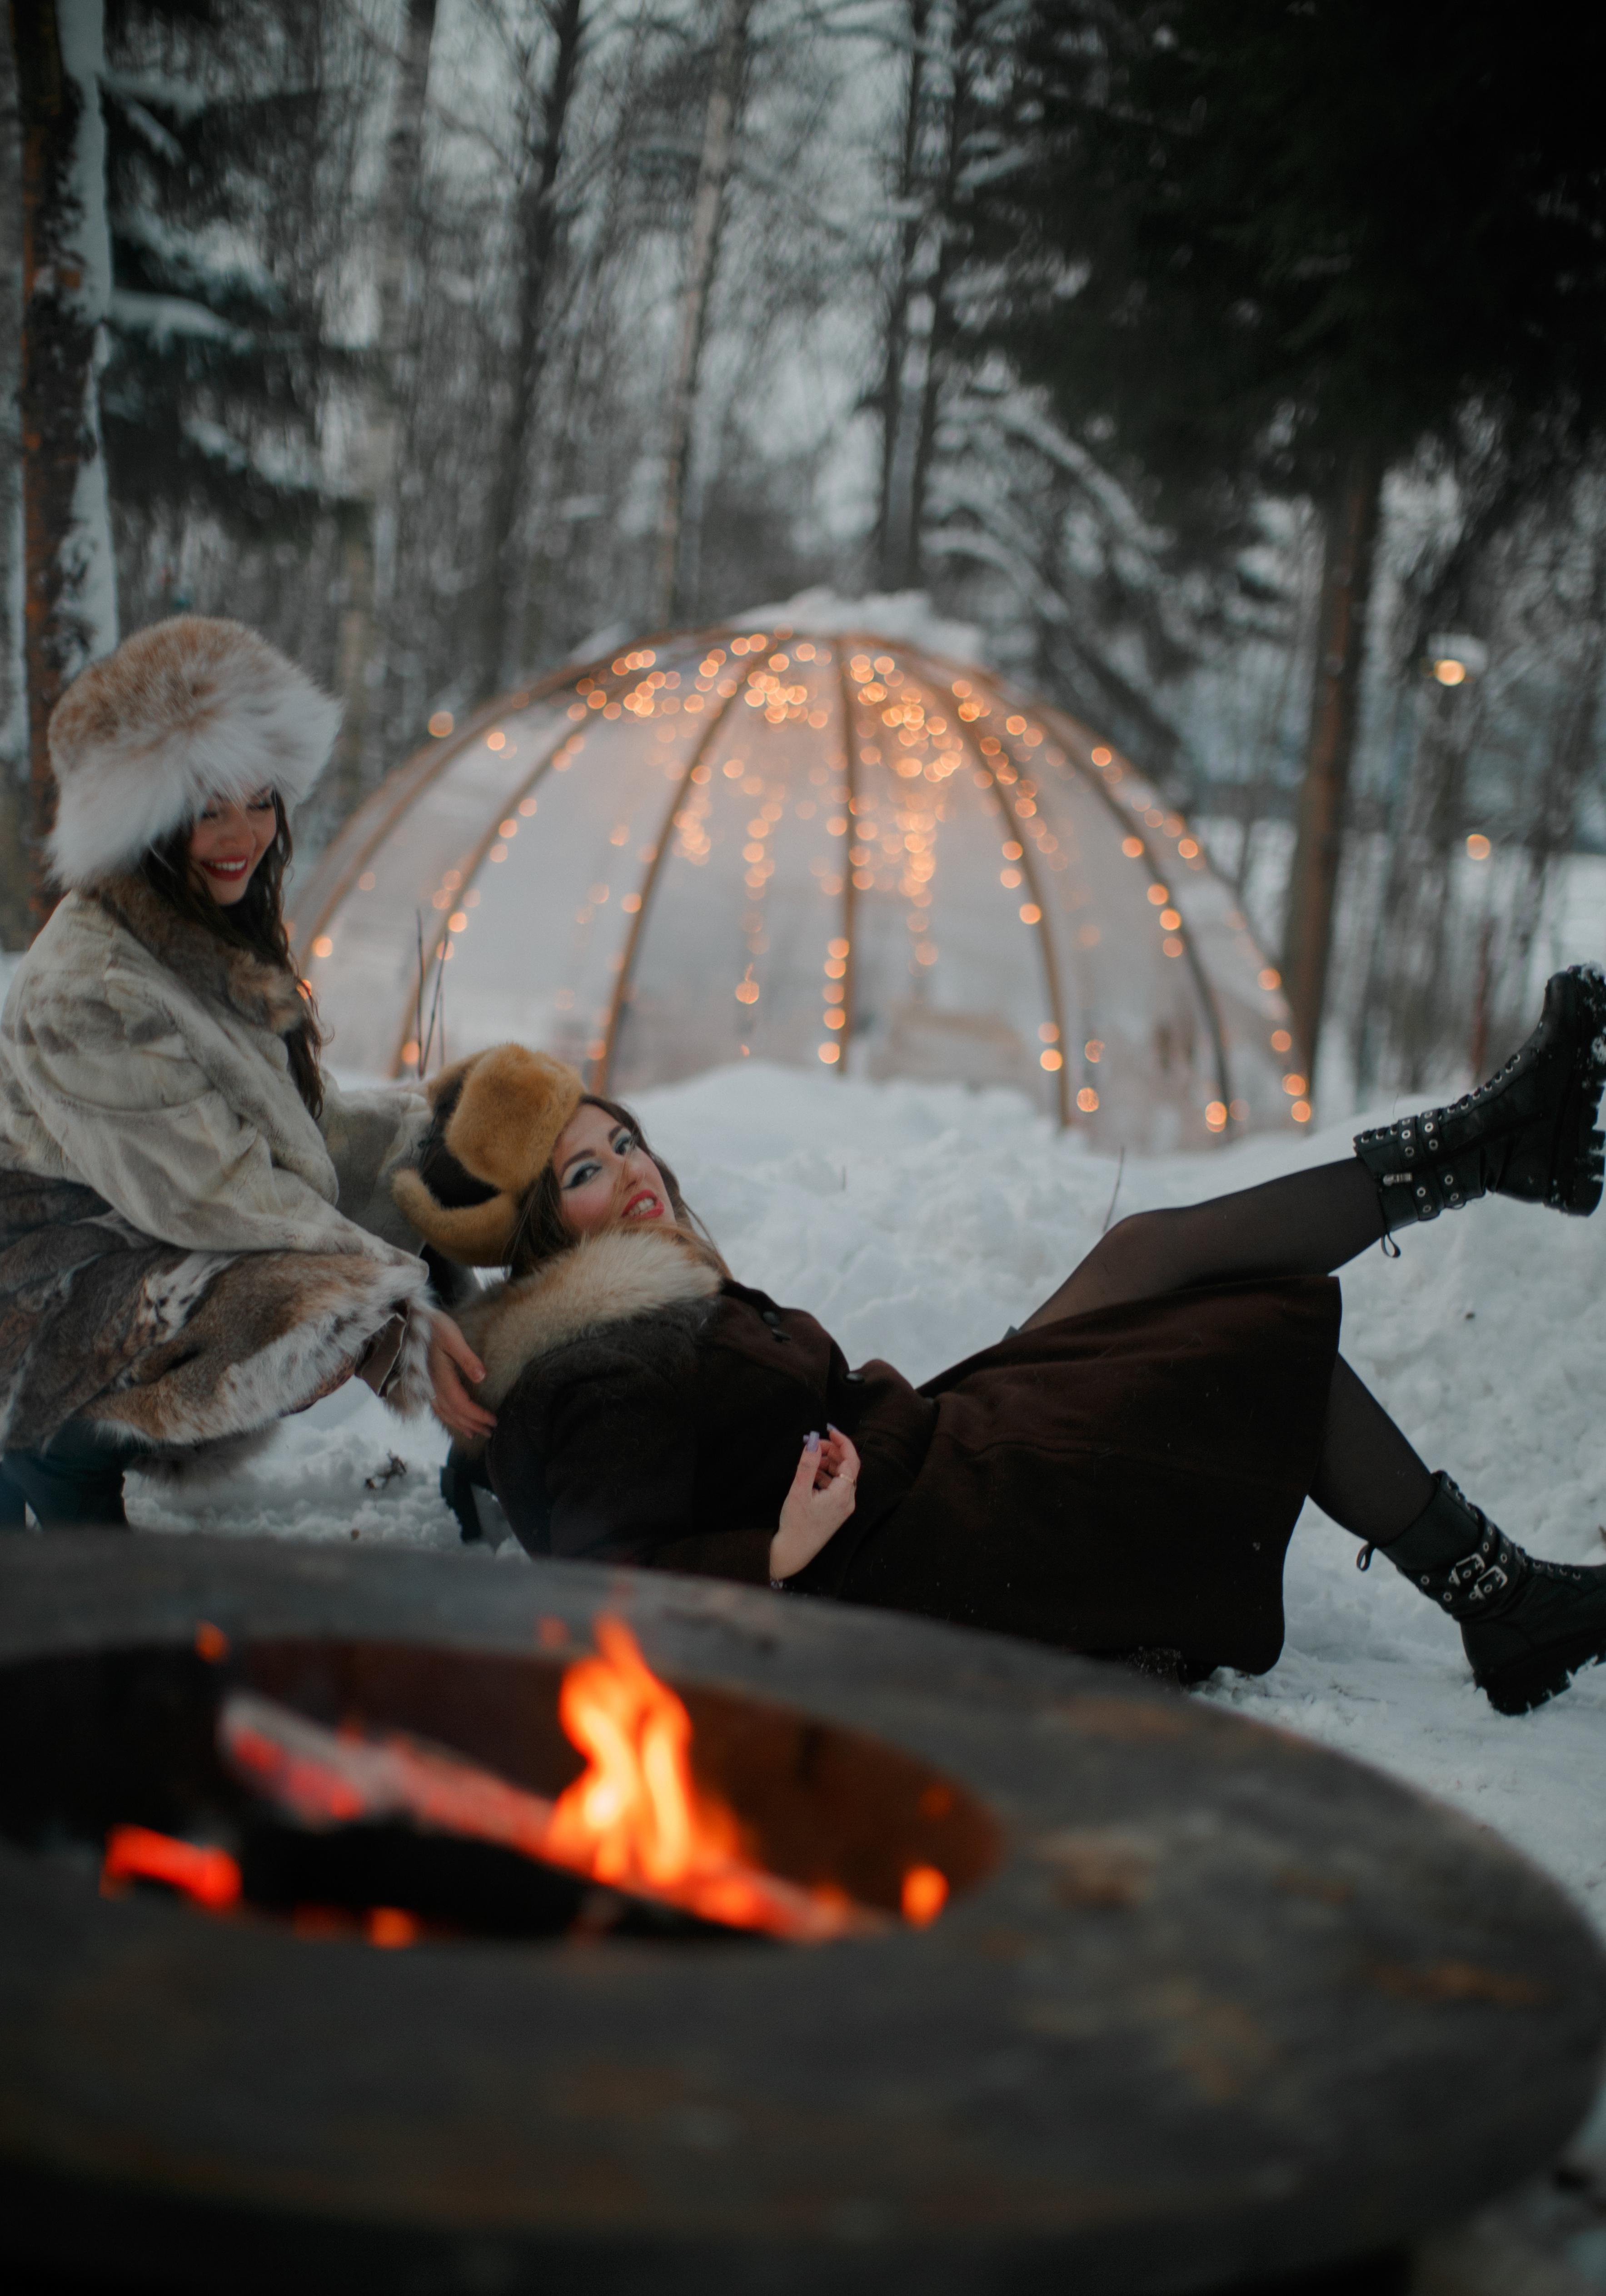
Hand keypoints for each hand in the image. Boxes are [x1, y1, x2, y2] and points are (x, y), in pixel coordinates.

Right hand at [428, 1315, 495, 1440]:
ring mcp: (425, 1386)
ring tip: (473, 1433)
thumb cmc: (432, 1326)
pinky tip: (452, 1419)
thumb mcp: (452, 1337)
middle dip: (472, 1424)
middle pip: (454, 1413)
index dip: (477, 1415)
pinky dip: (446, 1417)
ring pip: (443, 1413)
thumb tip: (482, 1377)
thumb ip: (467, 1359)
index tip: (493, 1421)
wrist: (408, 1320)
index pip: (461, 1405)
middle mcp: (431, 1386)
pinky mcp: (423, 1383)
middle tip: (489, 1432)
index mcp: (440, 1377)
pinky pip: (435, 1407)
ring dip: (459, 1424)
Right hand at [770, 1425, 859, 1581]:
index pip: (851, 1460)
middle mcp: (848, 1501)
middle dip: (832, 1451)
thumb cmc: (795, 1524)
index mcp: (842, 1495)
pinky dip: (825, 1476)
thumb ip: (807, 1464)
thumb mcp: (798, 1491)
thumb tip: (813, 1440)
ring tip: (810, 1457)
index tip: (829, 1430)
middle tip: (813, 1443)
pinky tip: (811, 1474)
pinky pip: (835, 1487)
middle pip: (847, 1467)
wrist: (793, 1552)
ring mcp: (843, 1507)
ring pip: (841, 1476)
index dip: (843, 1442)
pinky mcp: (836, 1511)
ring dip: (828, 1463)